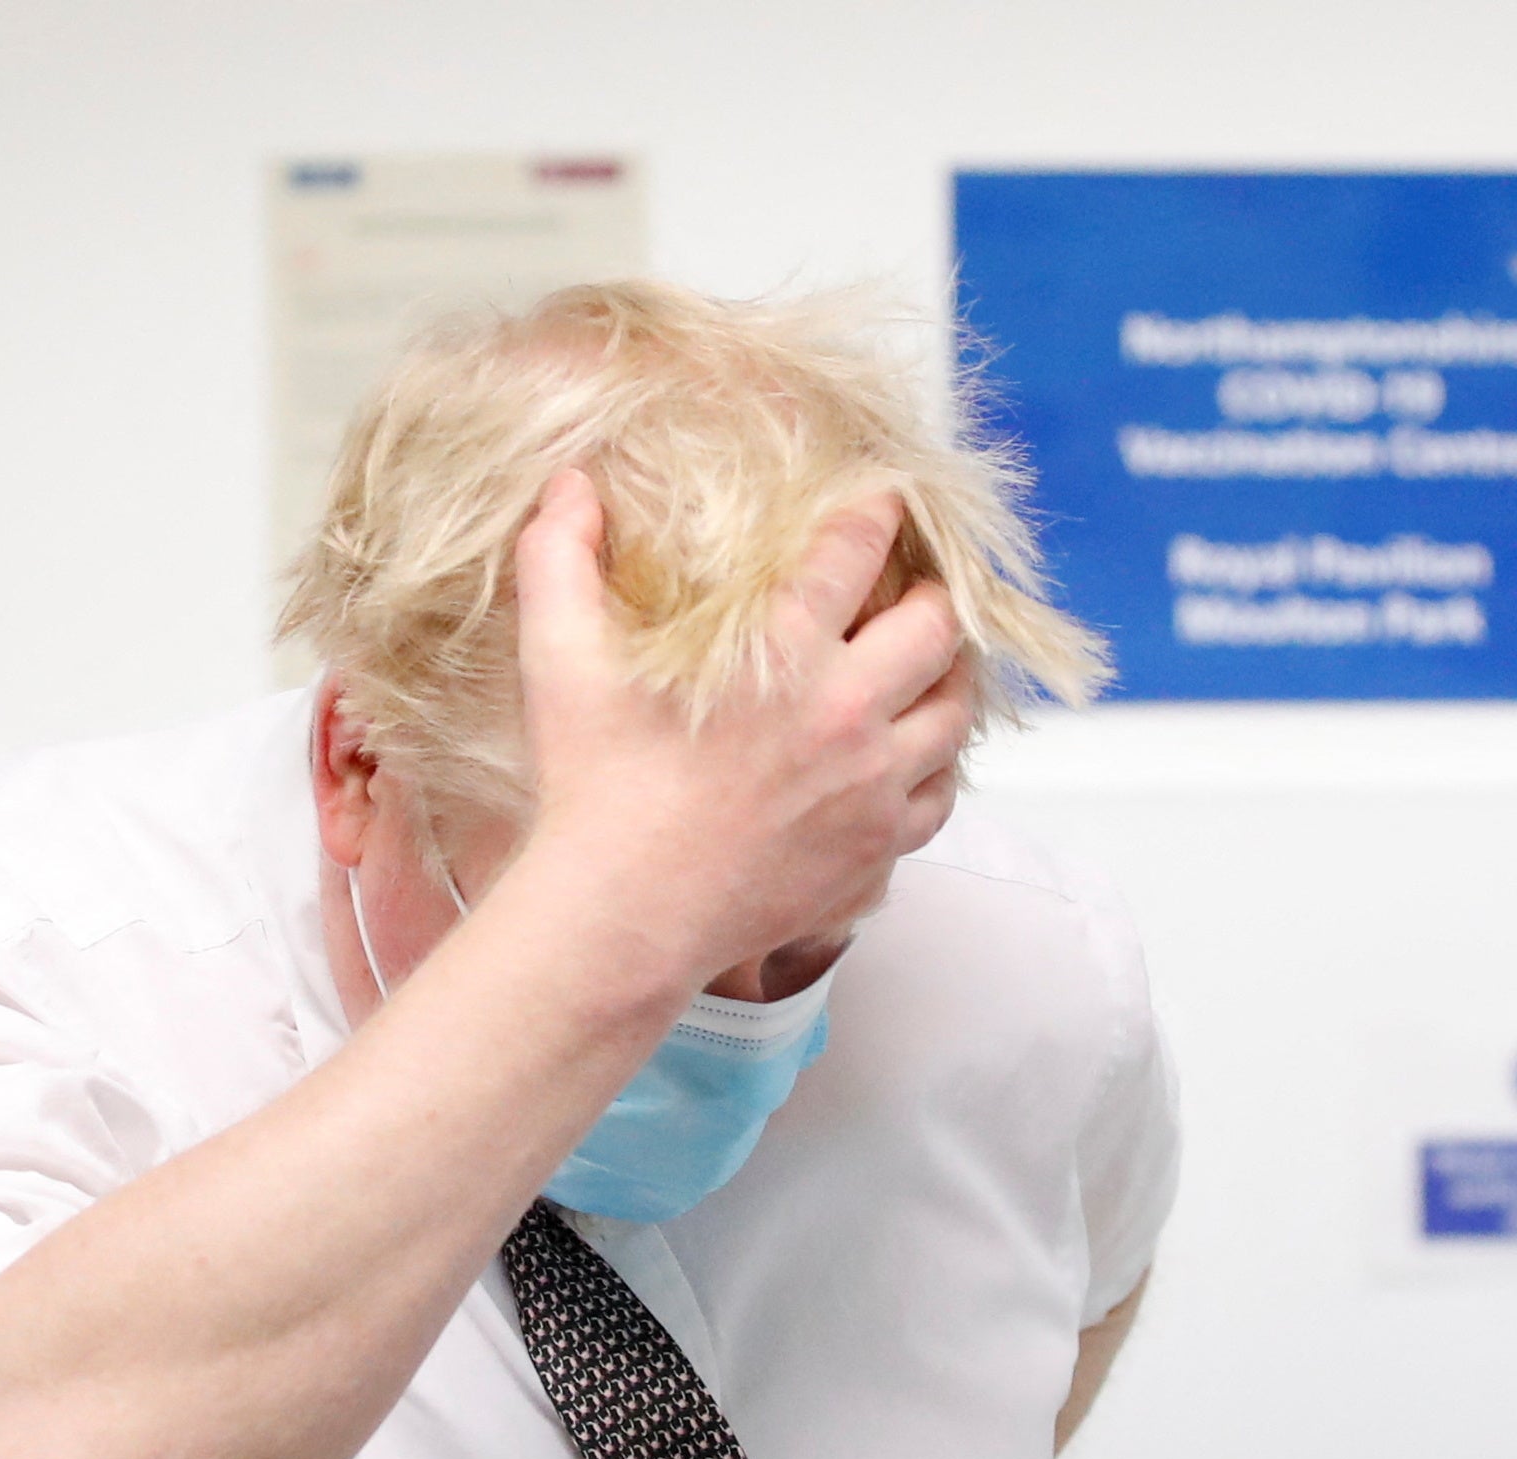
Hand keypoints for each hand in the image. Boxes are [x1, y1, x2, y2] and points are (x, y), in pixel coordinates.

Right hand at [511, 468, 970, 985]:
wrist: (623, 917)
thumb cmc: (592, 788)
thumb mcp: (560, 660)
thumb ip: (560, 558)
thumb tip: (569, 483)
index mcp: (781, 653)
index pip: (858, 550)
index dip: (878, 510)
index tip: (885, 498)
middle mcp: (846, 713)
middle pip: (937, 628)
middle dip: (935, 595)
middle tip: (919, 587)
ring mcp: (871, 787)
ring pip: (956, 713)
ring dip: (951, 679)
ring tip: (934, 664)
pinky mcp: (876, 849)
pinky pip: (941, 796)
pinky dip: (937, 767)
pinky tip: (915, 755)